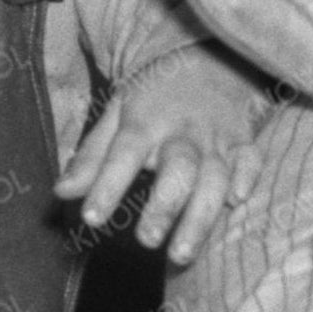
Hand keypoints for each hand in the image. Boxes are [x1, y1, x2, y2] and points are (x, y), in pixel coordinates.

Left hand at [65, 49, 270, 265]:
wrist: (210, 57)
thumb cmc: (156, 94)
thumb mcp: (118, 113)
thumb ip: (93, 156)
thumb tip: (61, 192)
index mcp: (146, 120)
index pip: (123, 153)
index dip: (107, 185)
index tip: (91, 218)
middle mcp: (182, 130)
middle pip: (177, 167)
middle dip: (163, 205)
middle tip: (146, 241)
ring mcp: (217, 137)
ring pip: (214, 176)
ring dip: (200, 215)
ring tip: (181, 254)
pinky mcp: (244, 142)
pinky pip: (250, 161)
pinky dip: (245, 180)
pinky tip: (236, 203)